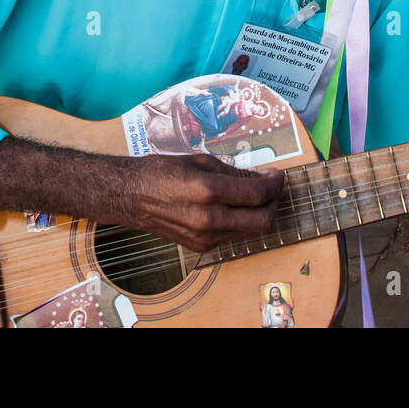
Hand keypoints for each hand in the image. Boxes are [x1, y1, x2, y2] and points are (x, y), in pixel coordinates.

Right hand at [127, 154, 283, 252]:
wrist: (130, 196)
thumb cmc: (161, 172)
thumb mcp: (200, 161)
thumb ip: (233, 173)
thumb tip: (260, 178)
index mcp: (208, 191)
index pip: (257, 194)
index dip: (275, 184)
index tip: (278, 175)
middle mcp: (209, 219)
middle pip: (262, 221)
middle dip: (275, 203)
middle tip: (274, 187)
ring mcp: (205, 237)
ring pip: (251, 232)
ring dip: (260, 213)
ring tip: (256, 194)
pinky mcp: (200, 246)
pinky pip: (232, 236)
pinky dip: (242, 221)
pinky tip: (236, 206)